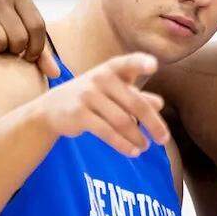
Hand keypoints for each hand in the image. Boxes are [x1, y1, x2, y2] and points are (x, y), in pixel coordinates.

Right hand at [38, 53, 168, 156]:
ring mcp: (88, 95)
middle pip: (135, 103)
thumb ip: (137, 96)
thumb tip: (159, 104)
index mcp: (112, 69)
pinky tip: (133, 152)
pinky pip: (107, 132)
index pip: (129, 63)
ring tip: (145, 147)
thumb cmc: (92, 97)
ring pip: (123, 121)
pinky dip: (123, 144)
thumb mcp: (114, 92)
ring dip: (138, 137)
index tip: (154, 66)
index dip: (141, 63)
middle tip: (164, 139)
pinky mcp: (79, 114)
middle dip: (153, 124)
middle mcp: (101, 78)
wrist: (52, 108)